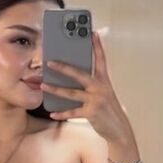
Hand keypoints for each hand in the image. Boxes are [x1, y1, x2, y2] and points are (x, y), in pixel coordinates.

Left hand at [41, 30, 133, 149]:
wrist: (118, 129)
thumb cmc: (108, 110)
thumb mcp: (103, 94)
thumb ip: (92, 85)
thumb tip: (72, 78)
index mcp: (104, 81)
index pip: (101, 59)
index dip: (97, 46)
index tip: (92, 33)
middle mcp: (100, 88)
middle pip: (79, 74)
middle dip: (63, 67)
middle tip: (49, 62)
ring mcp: (96, 100)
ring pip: (71, 93)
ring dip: (55, 89)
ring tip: (43, 85)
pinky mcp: (91, 112)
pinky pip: (73, 112)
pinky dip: (62, 113)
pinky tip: (53, 113)